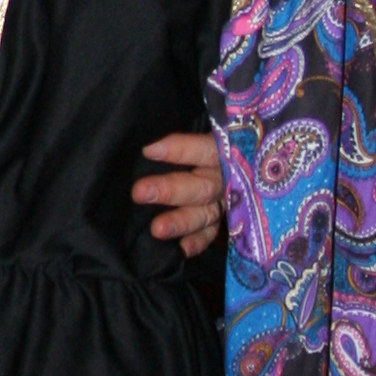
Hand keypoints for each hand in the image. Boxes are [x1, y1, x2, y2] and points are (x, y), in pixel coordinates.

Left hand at [134, 130, 223, 259]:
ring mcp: (227, 201)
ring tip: (156, 229)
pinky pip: (212, 233)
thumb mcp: (201, 125)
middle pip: (202, 186)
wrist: (235, 152)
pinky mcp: (224, 220)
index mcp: (225, 148)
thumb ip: (183, 130)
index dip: (180, 150)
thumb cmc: (203, 136)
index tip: (148, 150)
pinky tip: (181, 249)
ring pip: (206, 213)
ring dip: (181, 222)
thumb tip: (149, 139)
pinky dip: (197, 242)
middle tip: (139, 192)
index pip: (205, 149)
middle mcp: (228, 177)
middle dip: (171, 191)